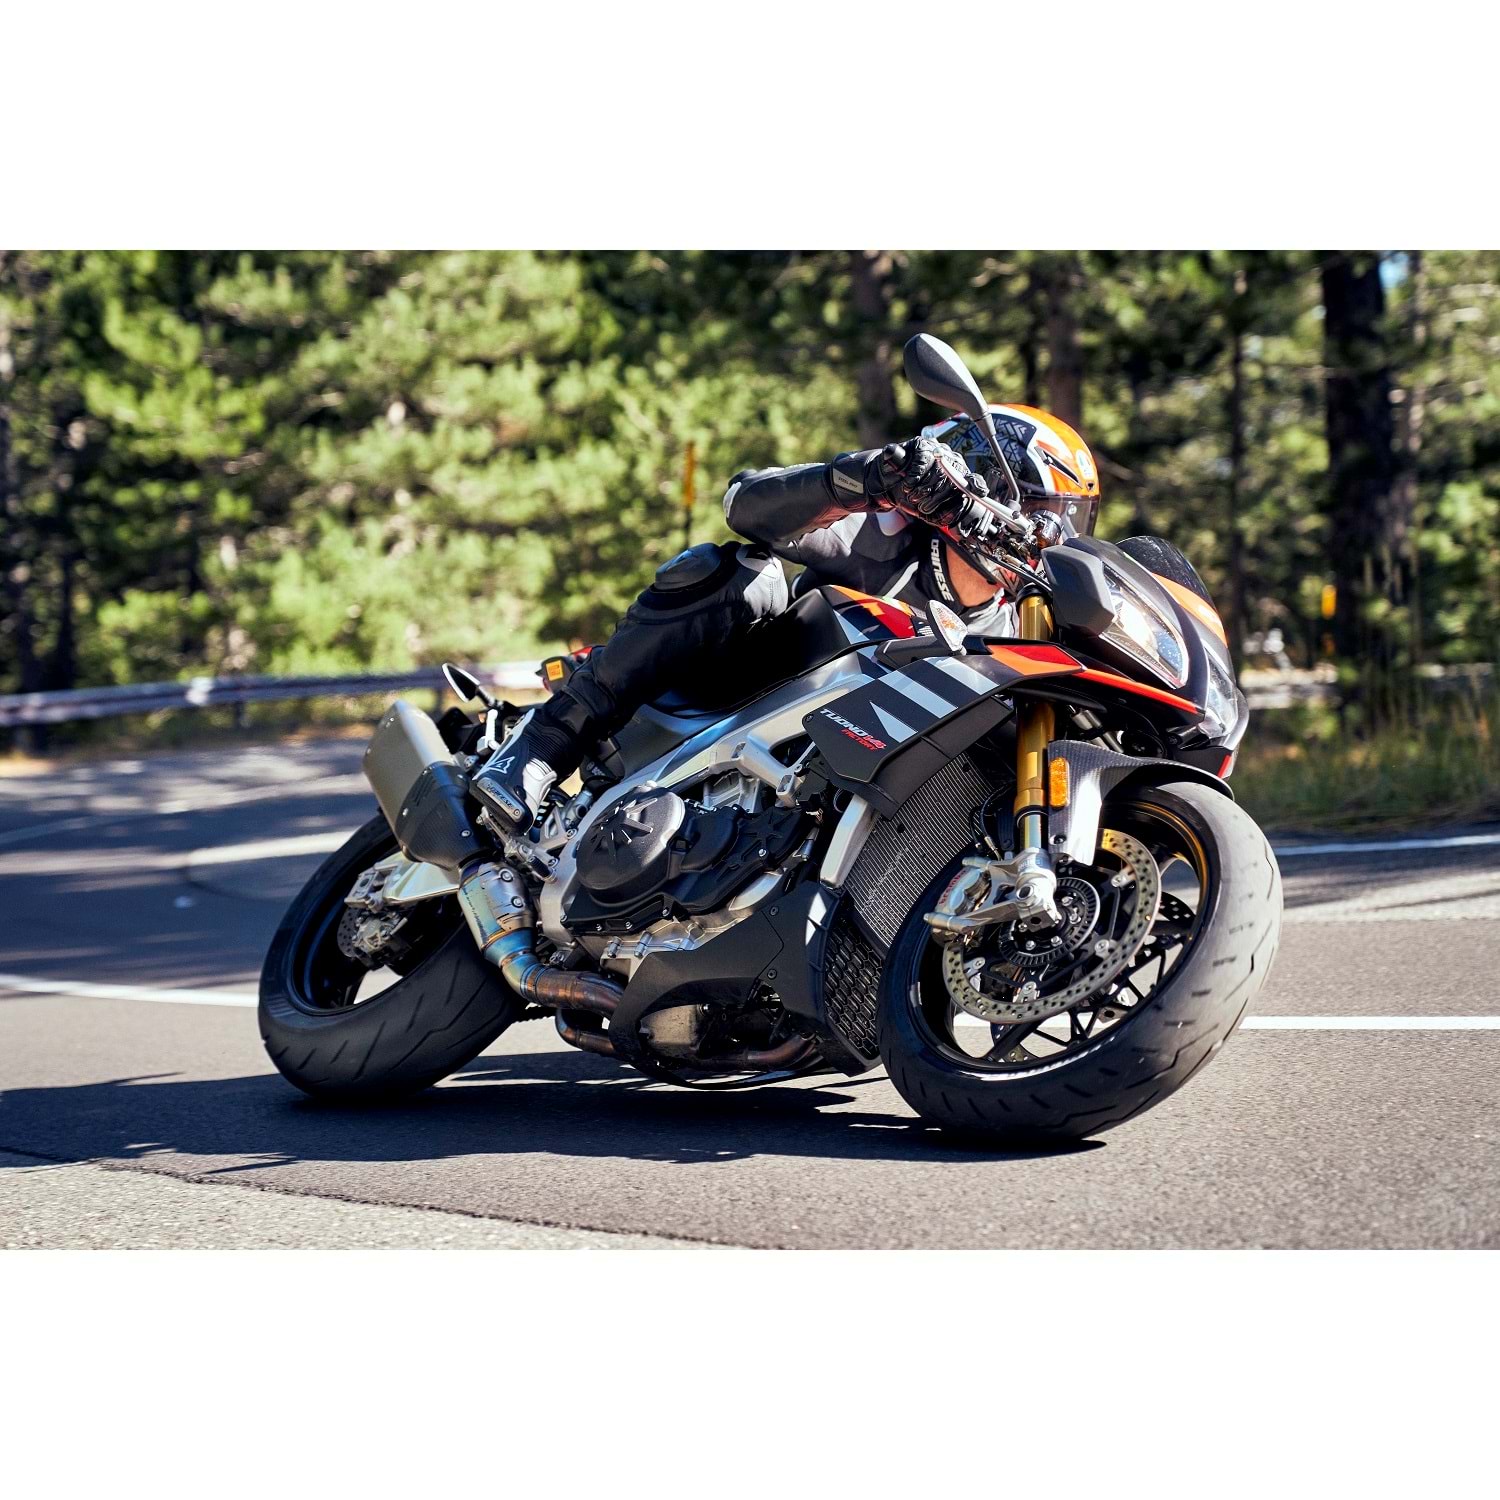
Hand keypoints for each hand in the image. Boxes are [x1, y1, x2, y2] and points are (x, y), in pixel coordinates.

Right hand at [868, 436, 989, 529]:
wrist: (888, 486)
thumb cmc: (911, 497)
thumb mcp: (929, 512)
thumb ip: (945, 515)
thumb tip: (958, 510)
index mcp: (958, 477)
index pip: (972, 480)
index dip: (975, 486)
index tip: (979, 492)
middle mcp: (951, 462)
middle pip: (954, 479)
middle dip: (937, 498)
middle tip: (923, 506)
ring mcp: (938, 451)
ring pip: (939, 471)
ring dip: (923, 490)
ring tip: (913, 496)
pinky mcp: (922, 445)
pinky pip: (923, 461)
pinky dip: (914, 477)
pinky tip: (908, 484)